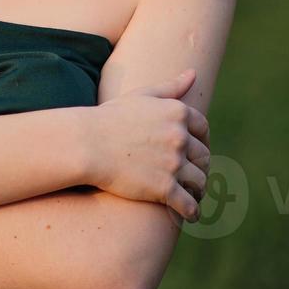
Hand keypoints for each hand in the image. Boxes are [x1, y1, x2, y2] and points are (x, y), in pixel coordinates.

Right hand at [85, 69, 211, 221]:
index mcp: (177, 113)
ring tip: (193, 195)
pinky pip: (188, 204)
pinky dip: (192, 211)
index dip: (202, 141)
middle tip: (193, 175)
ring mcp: (173, 164)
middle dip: (200, 167)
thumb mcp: (140, 96)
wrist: (85, 145)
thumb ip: (170, 86)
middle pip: (203, 157)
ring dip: (198, 190)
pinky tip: (190, 215)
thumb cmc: (108, 118)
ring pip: (199, 181)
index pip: (203, 129)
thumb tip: (194, 73)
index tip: (195, 150)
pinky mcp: (164, 189)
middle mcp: (180, 138)